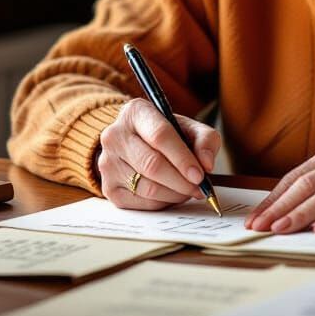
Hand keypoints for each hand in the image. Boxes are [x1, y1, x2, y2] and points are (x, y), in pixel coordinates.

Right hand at [98, 99, 220, 210]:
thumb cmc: (167, 134)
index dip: (182, 158)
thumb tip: (207, 164)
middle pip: (152, 164)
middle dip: (181, 181)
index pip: (160, 136)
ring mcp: (107, 163)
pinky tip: (172, 195)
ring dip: (174, 194)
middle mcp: (115, 136)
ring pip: (147, 187)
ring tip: (189, 190)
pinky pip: (141, 203)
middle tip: (199, 188)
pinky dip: (163, 203)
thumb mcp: (189, 127)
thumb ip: (205, 140)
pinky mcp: (108, 188)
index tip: (200, 175)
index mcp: (136, 112)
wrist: (137, 143)